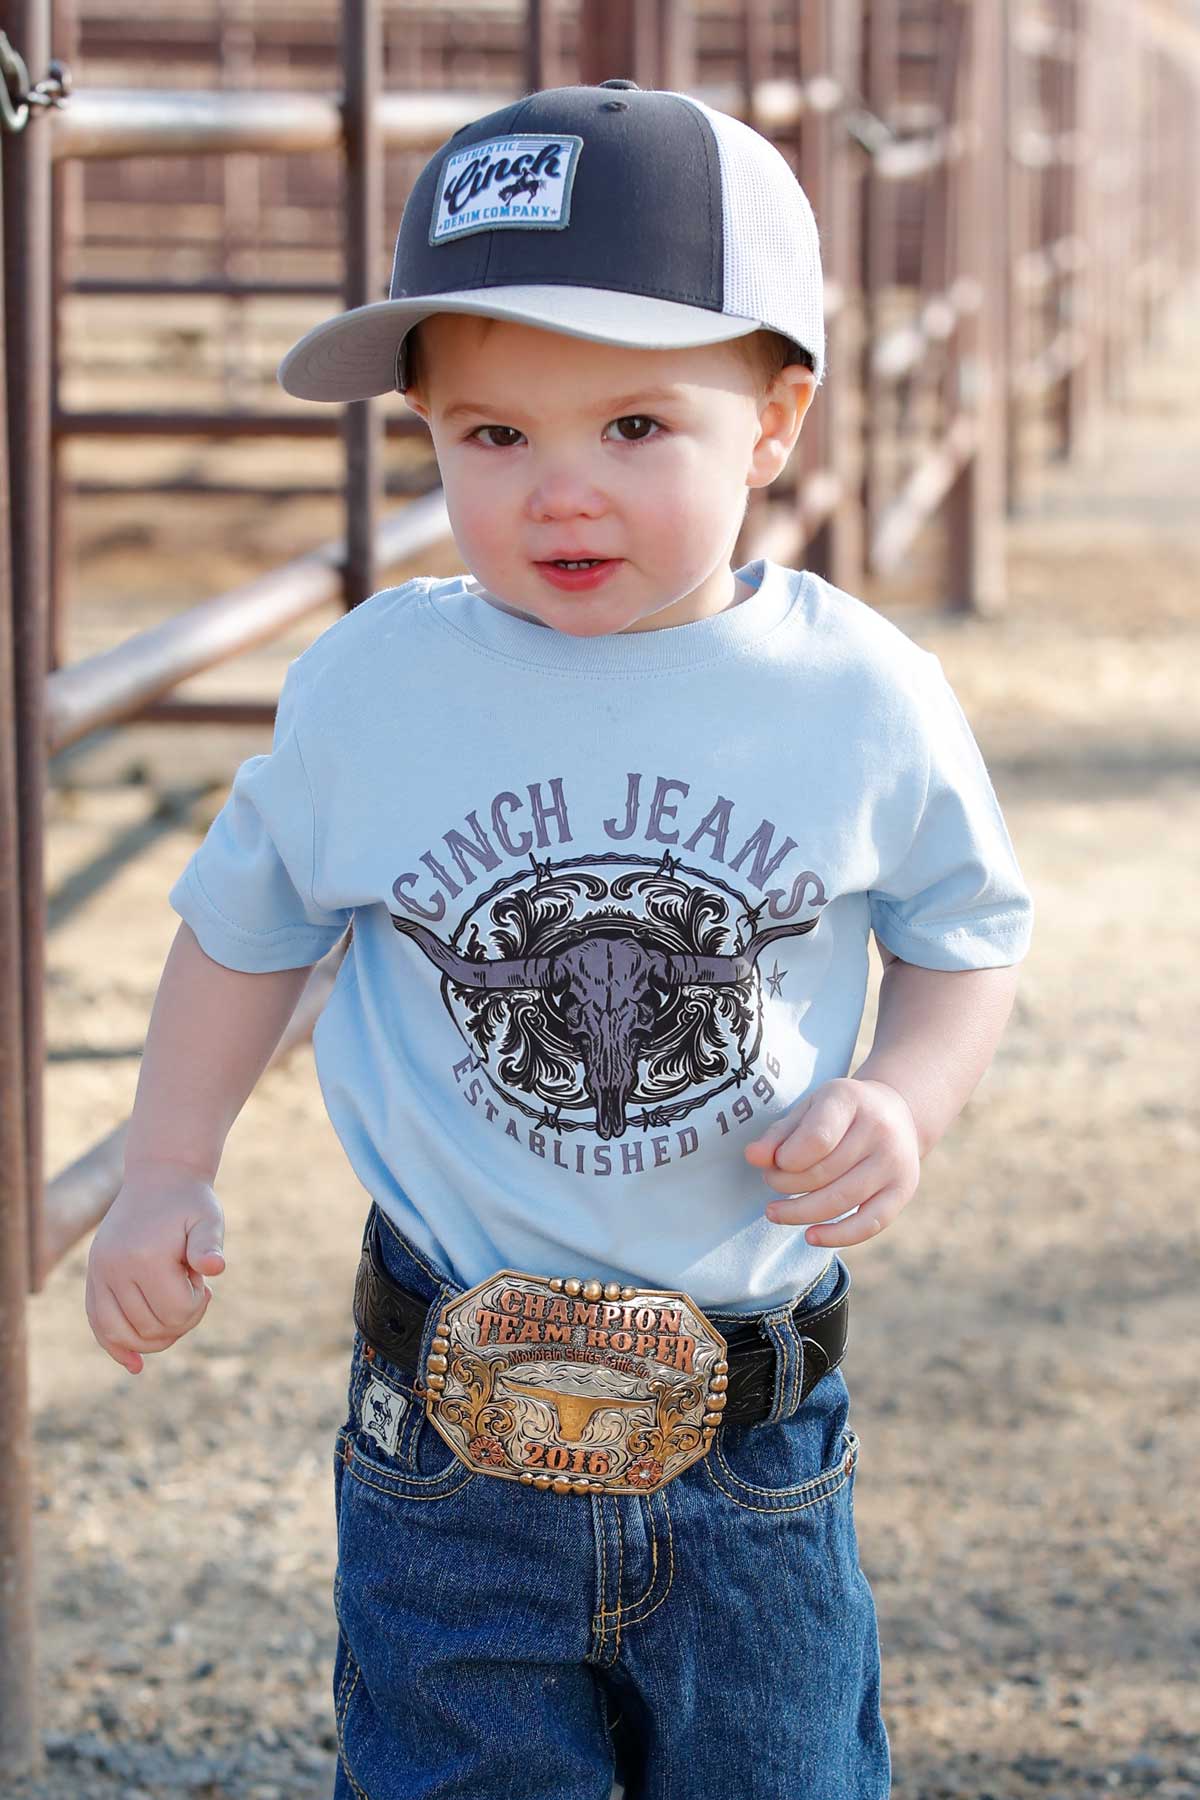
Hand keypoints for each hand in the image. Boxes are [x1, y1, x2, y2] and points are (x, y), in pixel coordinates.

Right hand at [85, 1165, 225, 1374]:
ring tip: (174, 1307)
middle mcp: (114, 1268)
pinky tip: (135, 1365)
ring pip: (123, 1334)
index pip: (175, 1312)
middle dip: (180, 1319)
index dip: (198, 1306)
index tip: (204, 1283)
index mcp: (144, 1256)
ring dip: (155, 1334)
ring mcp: (98, 1273)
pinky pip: (98, 1324)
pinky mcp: (92, 1277)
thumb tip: (215, 1266)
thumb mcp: (208, 1218)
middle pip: (151, 1329)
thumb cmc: (189, 1203)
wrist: (157, 1179)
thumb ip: (210, 1243)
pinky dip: (115, 1347)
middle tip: (190, 1288)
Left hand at [743, 1078, 920, 1246]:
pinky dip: (837, 1236)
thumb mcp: (807, 1110)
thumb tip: (752, 1157)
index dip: (786, 1159)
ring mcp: (895, 1162)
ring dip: (800, 1212)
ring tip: (775, 1212)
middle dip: (787, 1185)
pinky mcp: (903, 1190)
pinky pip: (870, 1224)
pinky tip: (810, 1236)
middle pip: (824, 1173)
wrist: (897, 1113)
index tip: (773, 1162)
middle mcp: (879, 1129)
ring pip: (842, 1200)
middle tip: (770, 1182)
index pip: (816, 1138)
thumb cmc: (840, 1113)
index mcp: (850, 1099)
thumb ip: (779, 1134)